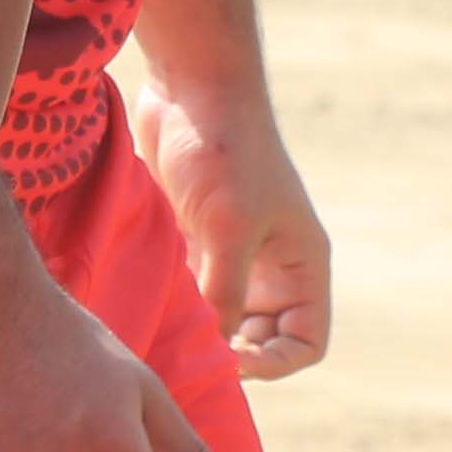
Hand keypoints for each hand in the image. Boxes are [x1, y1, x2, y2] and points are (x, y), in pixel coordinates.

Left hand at [123, 68, 334, 378]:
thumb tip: (212, 351)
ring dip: (197, 331)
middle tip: (188, 352)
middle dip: (231, 353)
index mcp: (300, 265)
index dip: (275, 363)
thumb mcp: (229, 229)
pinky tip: (145, 310)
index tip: (232, 359)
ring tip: (162, 336)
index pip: (306, 342)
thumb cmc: (224, 152)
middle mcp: (270, 266)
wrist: (189, 88)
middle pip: (261, 338)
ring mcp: (230, 253)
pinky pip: (189, 290)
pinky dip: (174, 306)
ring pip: (220, 317)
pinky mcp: (191, 239)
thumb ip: (224, 292)